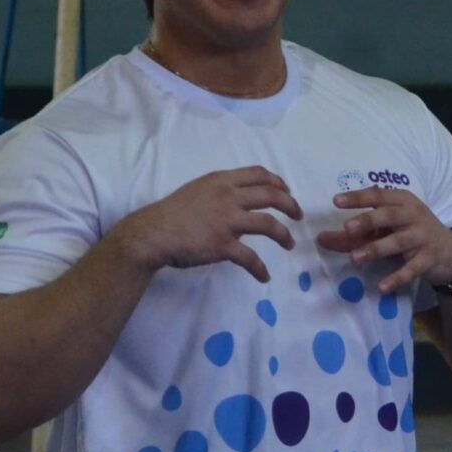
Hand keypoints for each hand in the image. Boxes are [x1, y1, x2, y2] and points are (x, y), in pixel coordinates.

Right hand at [113, 167, 302, 283]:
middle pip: (272, 196)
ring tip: (289, 244)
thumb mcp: (197, 190)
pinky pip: (251, 258)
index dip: (278, 182)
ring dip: (284, 236)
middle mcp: (228, 197)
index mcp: (221, 181)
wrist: (153, 233)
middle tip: (298, 216)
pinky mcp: (224, 245)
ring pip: (269, 224)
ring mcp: (227, 221)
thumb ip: (219, 191)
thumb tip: (238, 200)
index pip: (259, 174)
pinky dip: (260, 269)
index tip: (286, 191)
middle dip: (291, 205)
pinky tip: (264, 277)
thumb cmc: (172, 213)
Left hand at [316, 188, 451, 293]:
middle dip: (368, 220)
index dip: (358, 197)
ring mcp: (423, 236)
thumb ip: (356, 234)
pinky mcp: (430, 258)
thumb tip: (322, 239)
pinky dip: (397, 277)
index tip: (336, 201)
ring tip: (356, 258)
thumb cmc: (412, 234)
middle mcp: (414, 215)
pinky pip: (412, 269)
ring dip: (376, 249)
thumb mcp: (387, 229)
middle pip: (389, 215)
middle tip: (347, 227)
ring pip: (398, 241)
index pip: (378, 195)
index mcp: (402, 201)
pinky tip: (382, 287)